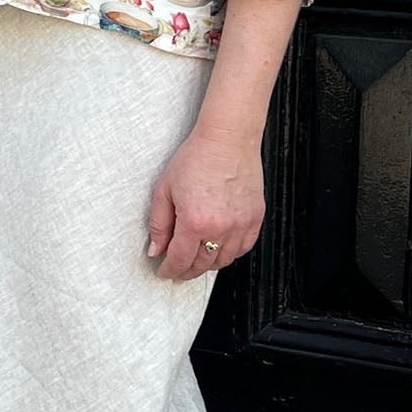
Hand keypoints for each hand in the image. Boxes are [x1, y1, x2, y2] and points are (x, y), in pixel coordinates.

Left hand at [146, 125, 264, 280]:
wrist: (227, 140)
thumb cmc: (197, 158)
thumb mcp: (165, 189)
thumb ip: (159, 224)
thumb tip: (156, 249)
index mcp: (195, 222)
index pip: (180, 260)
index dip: (170, 270)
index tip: (164, 271)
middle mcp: (221, 228)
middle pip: (202, 265)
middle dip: (187, 271)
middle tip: (177, 270)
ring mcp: (241, 225)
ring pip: (224, 260)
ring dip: (208, 265)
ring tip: (197, 261)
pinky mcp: (255, 218)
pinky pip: (244, 248)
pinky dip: (230, 253)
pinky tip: (219, 249)